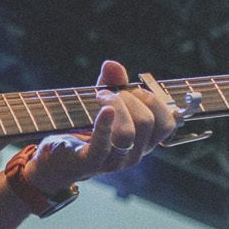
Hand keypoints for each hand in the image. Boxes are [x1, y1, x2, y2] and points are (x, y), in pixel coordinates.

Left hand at [26, 60, 177, 193]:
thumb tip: (112, 65)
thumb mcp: (103, 103)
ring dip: (116, 107)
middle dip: (129, 98)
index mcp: (144, 141)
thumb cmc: (87, 129)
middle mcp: (134, 154)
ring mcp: (114, 162)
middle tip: (107, 92)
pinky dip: (104, 124)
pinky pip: (103, 145)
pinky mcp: (90, 163)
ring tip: (100, 97)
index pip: (167, 123)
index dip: (154, 101)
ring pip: (128, 134)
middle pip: (147, 122)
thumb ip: (112, 83)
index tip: (134, 90)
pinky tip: (104, 109)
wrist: (60, 157)